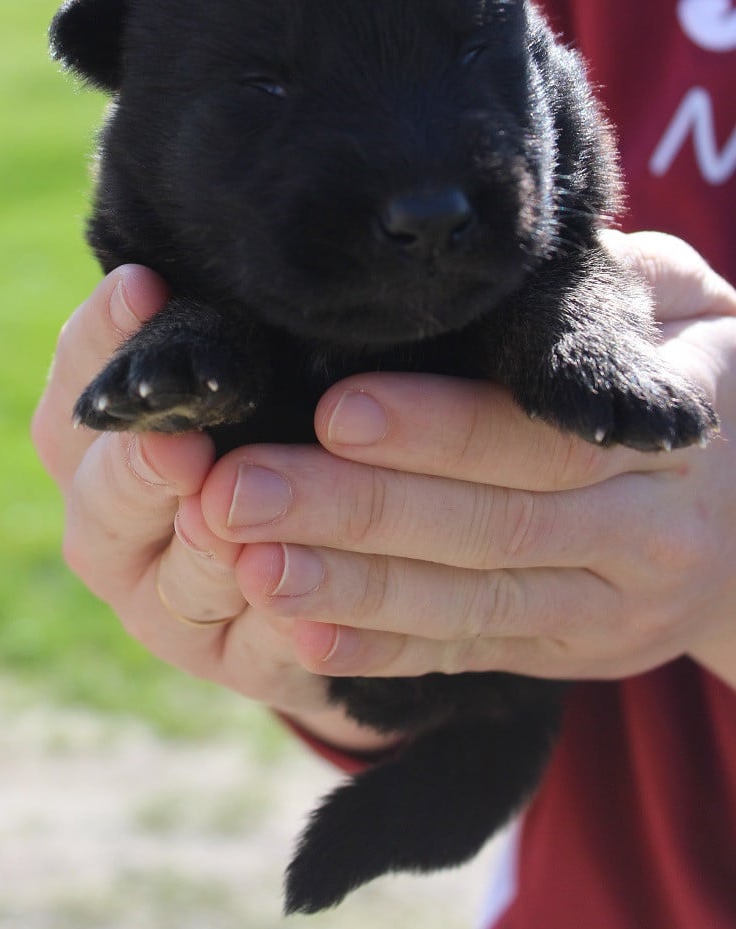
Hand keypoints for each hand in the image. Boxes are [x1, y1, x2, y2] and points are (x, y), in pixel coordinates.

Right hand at [31, 265, 391, 749]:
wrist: (325, 557)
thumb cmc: (269, 431)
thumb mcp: (244, 378)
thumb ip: (210, 341)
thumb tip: (181, 271)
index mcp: (99, 449)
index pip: (81, 383)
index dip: (103, 339)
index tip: (146, 290)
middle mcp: (117, 531)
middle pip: (105, 500)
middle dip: (140, 471)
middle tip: (178, 446)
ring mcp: (171, 606)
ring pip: (179, 586)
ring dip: (207, 559)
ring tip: (236, 534)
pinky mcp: (239, 663)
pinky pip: (258, 654)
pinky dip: (283, 635)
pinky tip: (309, 617)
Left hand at [184, 232, 735, 689]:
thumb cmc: (700, 375)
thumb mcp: (690, 309)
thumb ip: (614, 289)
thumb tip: (514, 271)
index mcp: (667, 434)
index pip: (542, 438)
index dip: (441, 430)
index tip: (335, 410)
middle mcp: (645, 534)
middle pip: (491, 528)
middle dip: (358, 513)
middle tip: (239, 493)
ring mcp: (608, 608)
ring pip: (472, 606)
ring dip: (353, 592)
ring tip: (250, 568)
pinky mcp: (568, 652)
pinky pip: (472, 656)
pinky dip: (385, 654)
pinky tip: (301, 638)